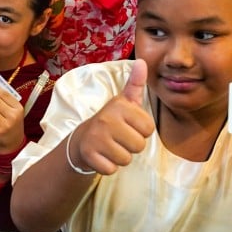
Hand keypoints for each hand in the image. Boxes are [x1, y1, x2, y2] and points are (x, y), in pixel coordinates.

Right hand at [71, 60, 153, 174]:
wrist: (82, 140)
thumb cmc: (111, 121)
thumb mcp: (124, 102)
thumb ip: (136, 84)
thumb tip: (142, 61)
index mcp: (119, 106)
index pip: (149, 128)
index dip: (141, 131)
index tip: (128, 126)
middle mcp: (107, 119)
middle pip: (139, 145)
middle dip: (131, 146)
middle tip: (119, 138)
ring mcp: (96, 137)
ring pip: (126, 159)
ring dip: (120, 157)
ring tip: (111, 146)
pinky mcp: (89, 155)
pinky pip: (112, 169)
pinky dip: (108, 166)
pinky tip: (102, 156)